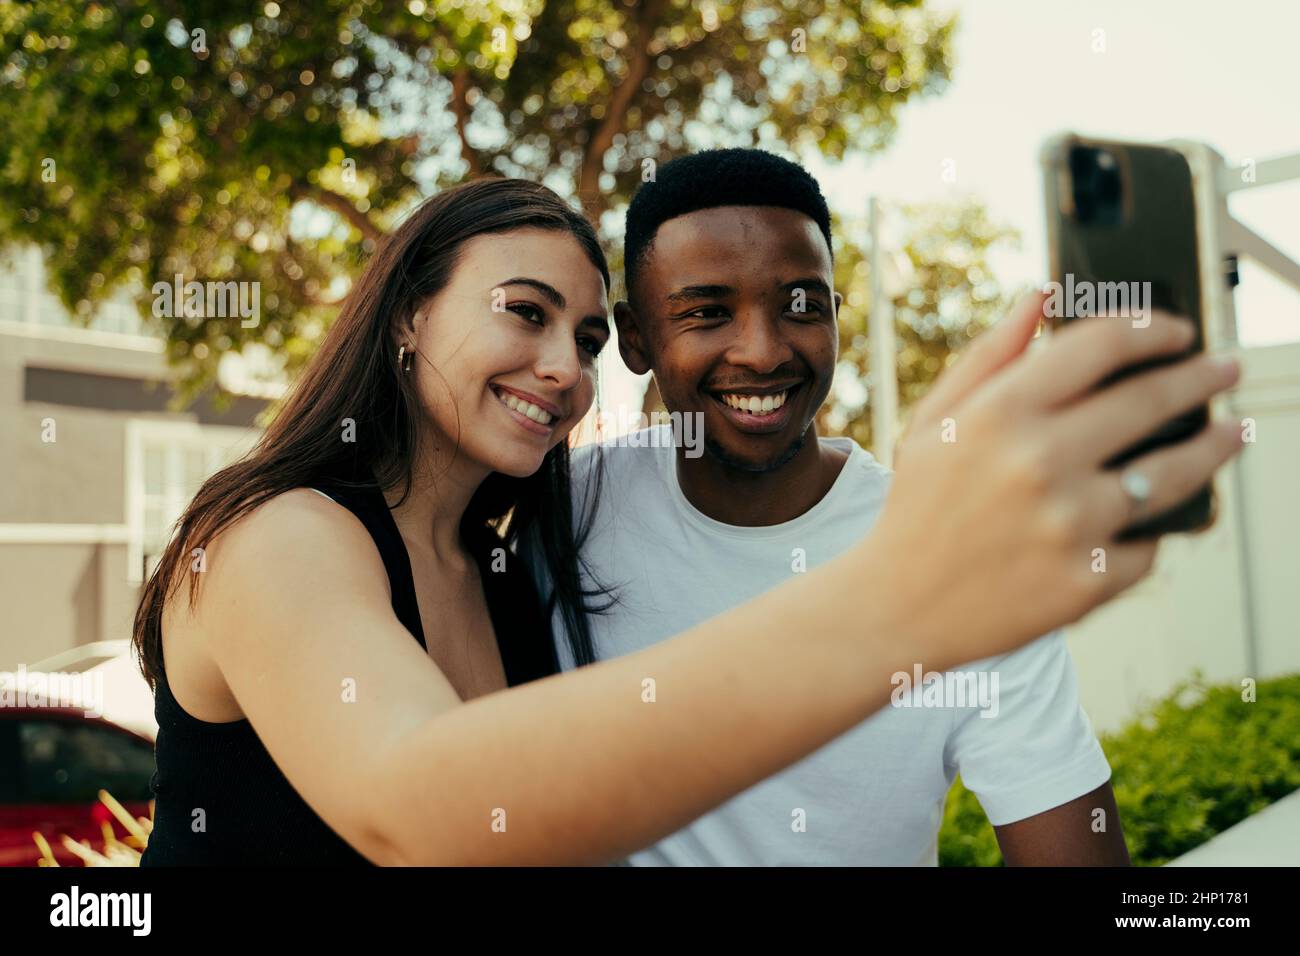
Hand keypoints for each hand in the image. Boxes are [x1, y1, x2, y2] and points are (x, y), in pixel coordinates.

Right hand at [866, 291, 1242, 664]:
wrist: (898, 607)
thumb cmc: (918, 507)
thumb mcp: (934, 421)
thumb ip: (989, 355)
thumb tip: (1042, 296)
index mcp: (999, 413)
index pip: (1101, 345)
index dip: (1152, 329)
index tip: (1178, 331)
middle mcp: (1039, 463)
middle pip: (1152, 401)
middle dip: (1201, 378)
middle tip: (1224, 370)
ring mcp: (1070, 524)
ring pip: (1173, 473)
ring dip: (1215, 448)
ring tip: (1230, 434)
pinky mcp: (1089, 580)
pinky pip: (1146, 544)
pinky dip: (1146, 532)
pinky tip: (1142, 521)